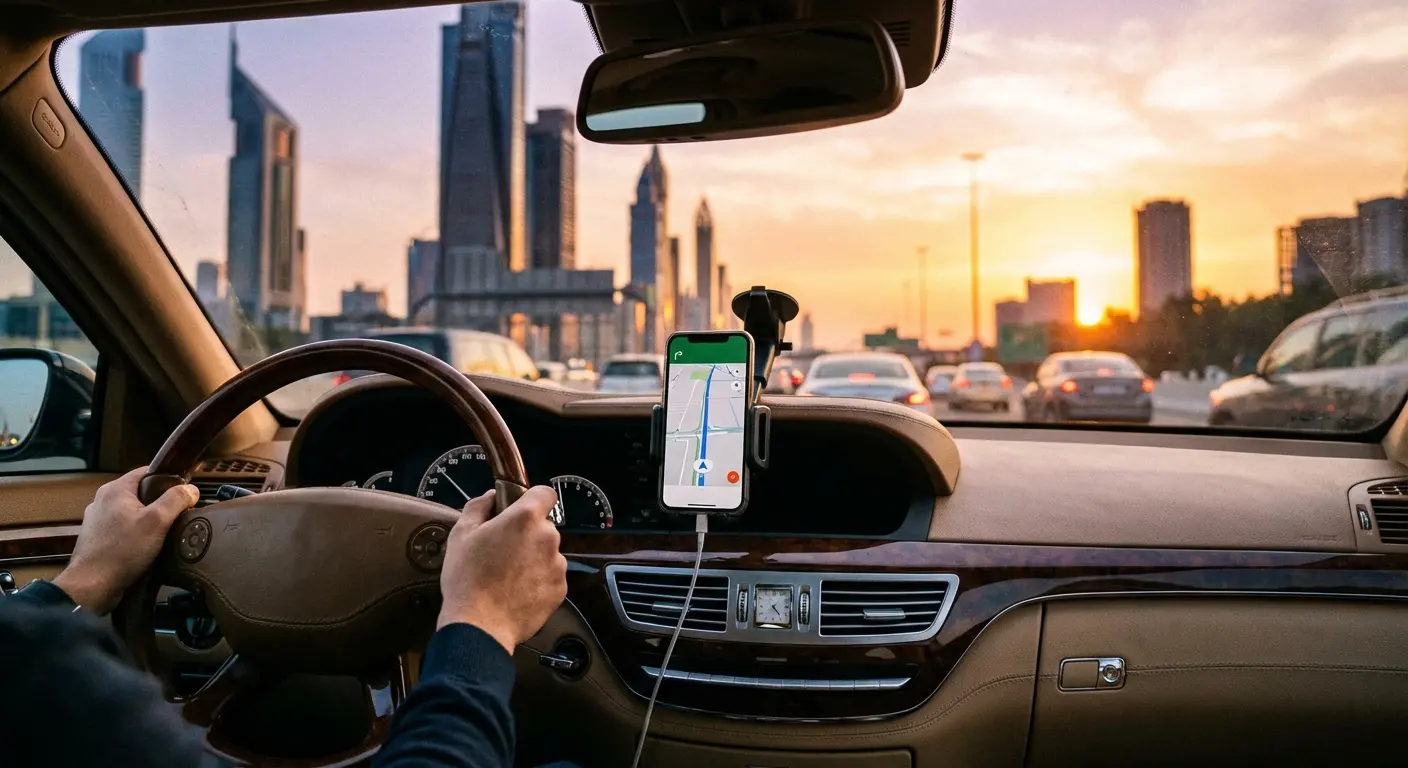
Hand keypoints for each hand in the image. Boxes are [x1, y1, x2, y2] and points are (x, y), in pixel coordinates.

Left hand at [54, 467, 199, 613]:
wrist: (92, 586)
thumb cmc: (122, 551)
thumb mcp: (157, 522)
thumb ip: (175, 500)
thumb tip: (191, 489)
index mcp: (114, 490)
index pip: (147, 472)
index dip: (168, 479)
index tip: (184, 493)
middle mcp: (102, 501)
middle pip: (140, 493)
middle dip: (159, 503)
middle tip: (176, 517)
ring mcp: (96, 520)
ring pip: (131, 512)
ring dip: (147, 521)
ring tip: (163, 535)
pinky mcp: (96, 539)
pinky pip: (122, 529)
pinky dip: (135, 535)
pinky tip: (145, 548)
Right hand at [437, 487, 567, 654]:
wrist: (480, 625)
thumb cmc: (467, 579)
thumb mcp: (461, 535)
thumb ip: (478, 507)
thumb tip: (490, 496)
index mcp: (525, 519)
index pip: (545, 493)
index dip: (532, 499)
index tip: (519, 510)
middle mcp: (548, 538)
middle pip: (544, 526)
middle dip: (527, 534)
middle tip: (503, 550)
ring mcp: (557, 565)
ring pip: (548, 552)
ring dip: (534, 558)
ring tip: (508, 576)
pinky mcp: (560, 589)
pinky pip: (551, 576)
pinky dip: (538, 580)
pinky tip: (517, 591)